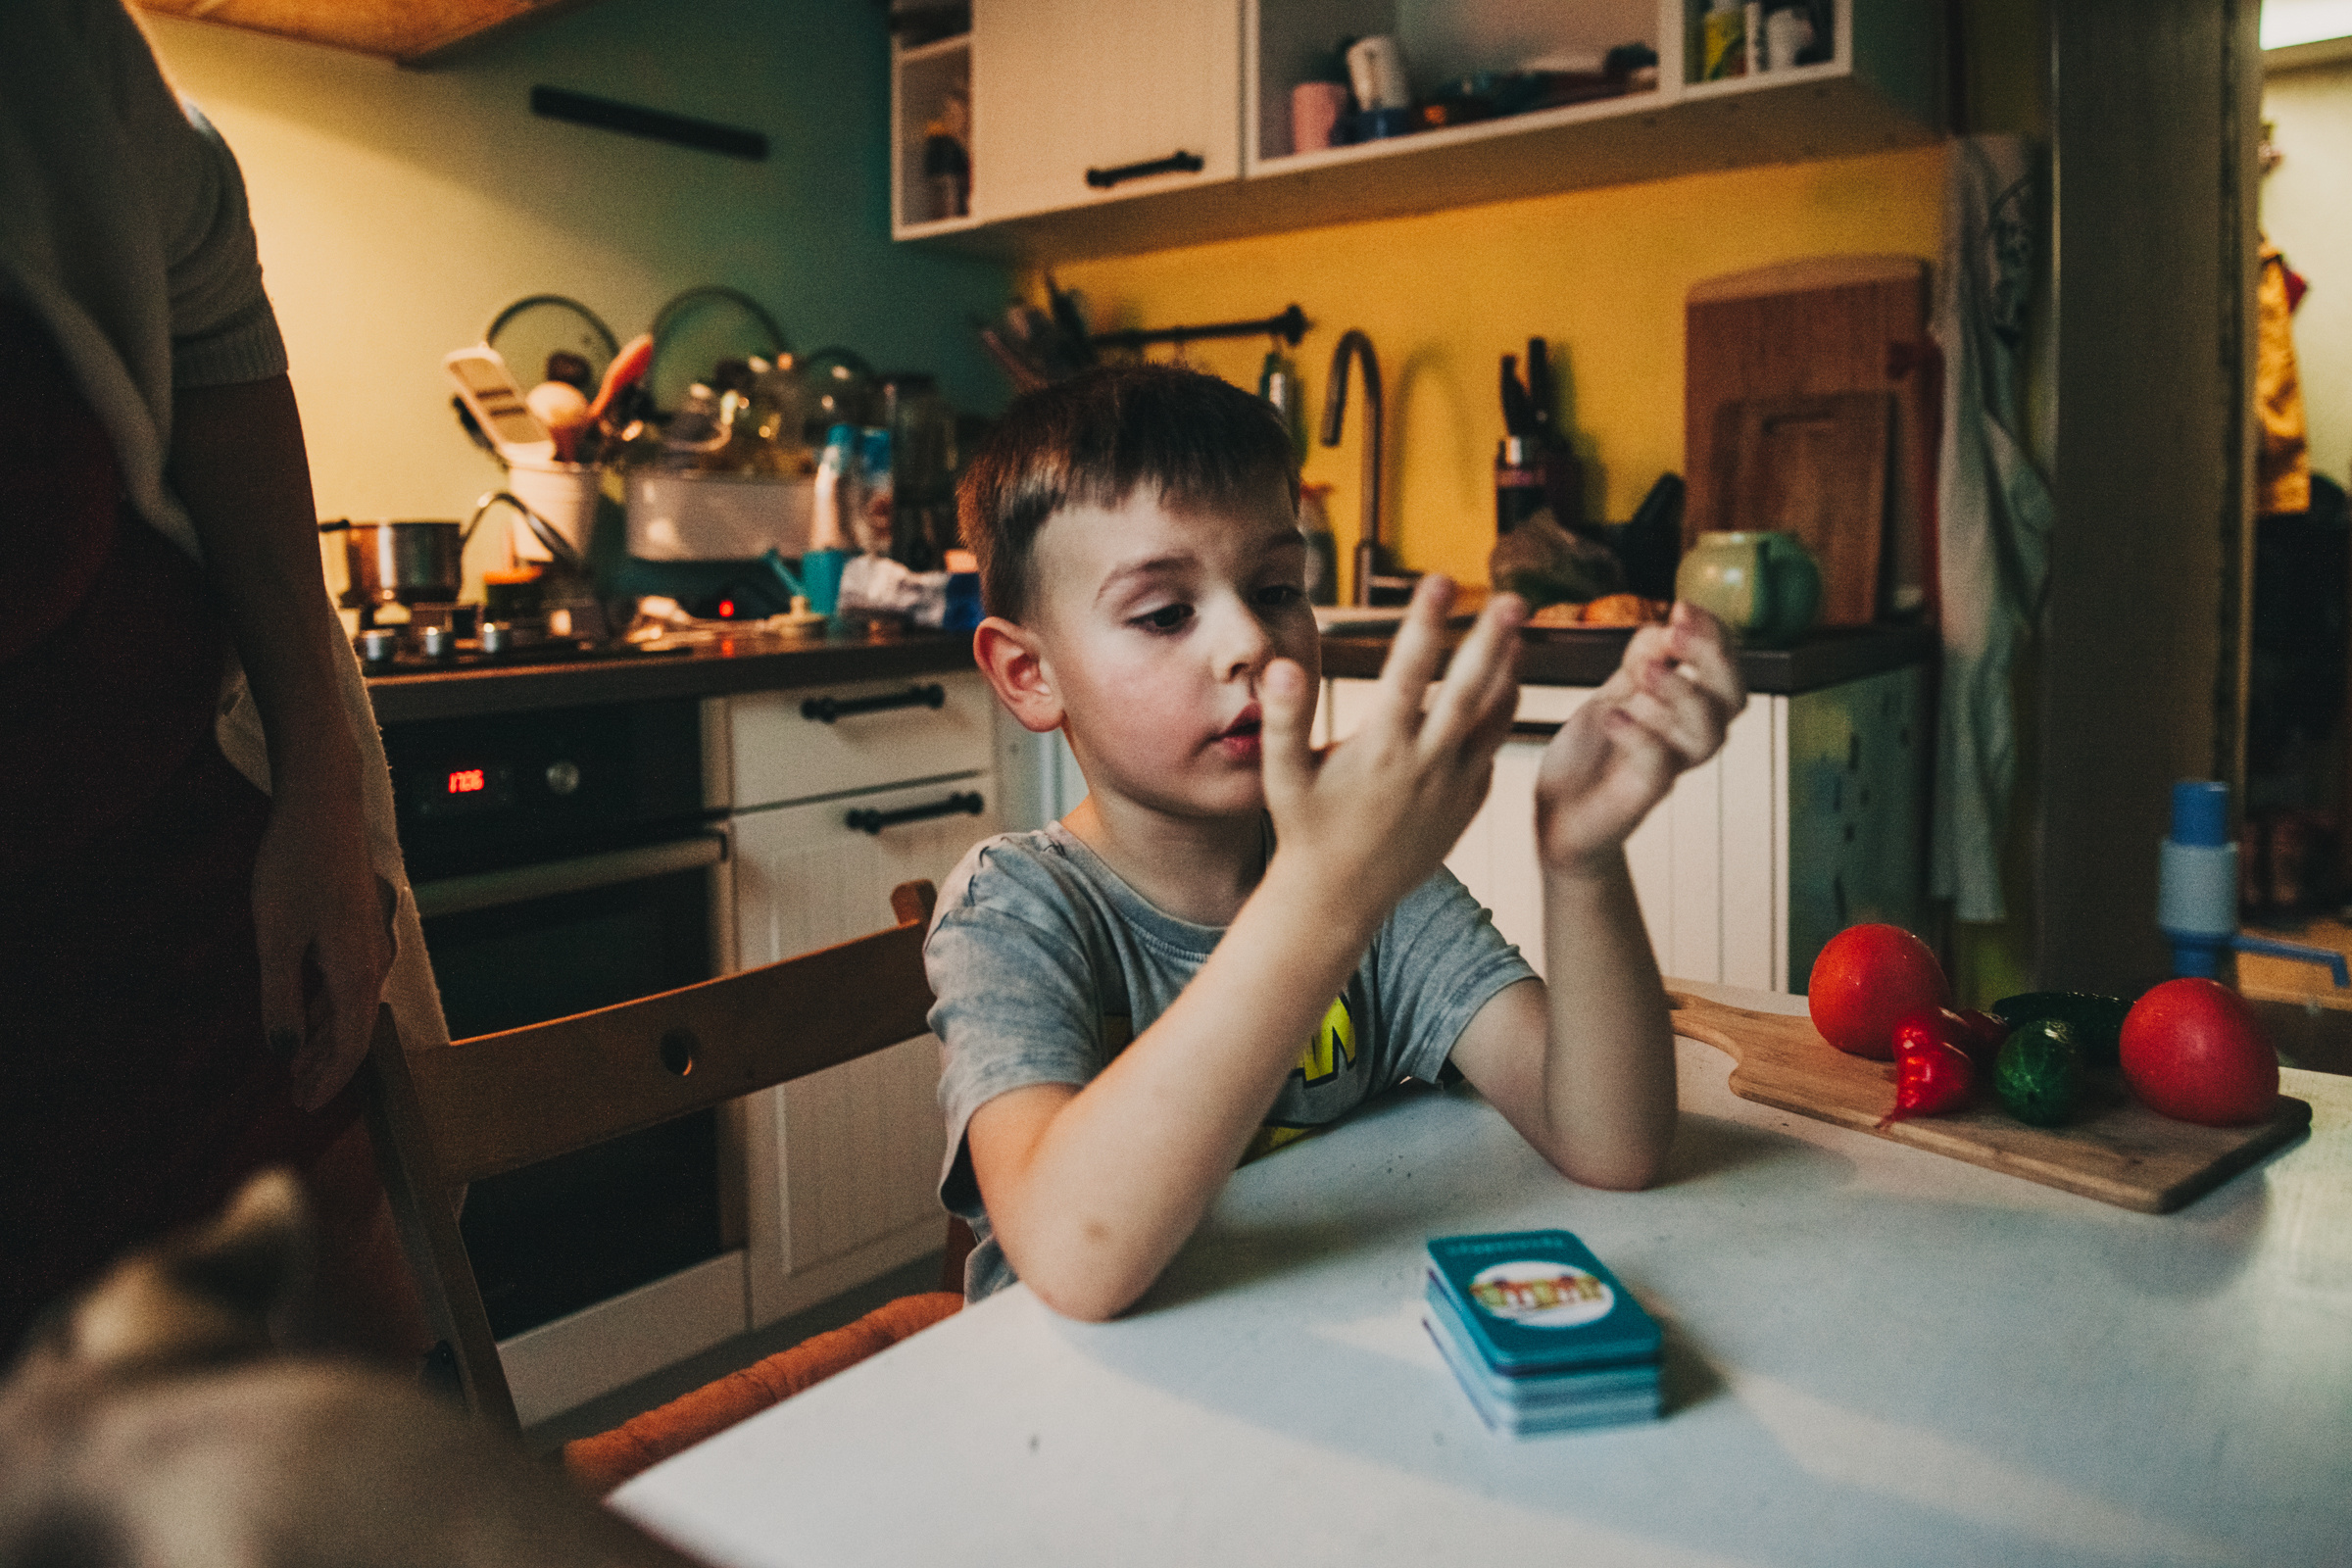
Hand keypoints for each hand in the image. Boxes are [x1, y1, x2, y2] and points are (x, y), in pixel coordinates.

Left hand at [251, 786, 395, 1110]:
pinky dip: (329, 1006)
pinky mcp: (362, 925)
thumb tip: (281, 1052)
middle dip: (327, 1066)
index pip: (349, 1044)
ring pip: (353, 1005)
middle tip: (297, 1096)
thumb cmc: (296, 867)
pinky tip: (308, 1011)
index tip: (305, 1108)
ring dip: (326, 1037)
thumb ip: (279, 998)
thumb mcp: (275, 938)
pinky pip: (351, 981)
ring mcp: (373, 941)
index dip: (328, 1079)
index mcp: (357, 970)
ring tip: (298, 1064)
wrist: (324, 805)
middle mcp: (375, 961)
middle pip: (355, 1029)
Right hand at [1260, 577, 1525, 927]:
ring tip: (1518, 637)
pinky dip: (1499, 718)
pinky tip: (1502, 691)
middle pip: (1470, 691)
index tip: (1440, 581)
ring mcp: (1454, 787)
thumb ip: (1285, 718)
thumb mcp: (1283, 776)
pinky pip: (1490, 752)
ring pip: (1494, 720)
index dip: (1426, 623)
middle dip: (1493, 641)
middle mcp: (1427, 765)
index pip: (1409, 672)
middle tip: (1513, 599)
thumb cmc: (1305, 830)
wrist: (1339, 898)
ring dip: (1508, 674)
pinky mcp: (1468, 804)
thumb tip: (1281, 665)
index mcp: (1382, 750)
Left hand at [1535, 602, 1744, 876]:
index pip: (1726, 668)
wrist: (1557, 813)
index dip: (1715, 636)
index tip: (1683, 607)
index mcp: (1687, 708)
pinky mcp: (1641, 796)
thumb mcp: (1613, 691)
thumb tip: (1669, 625)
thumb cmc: (1592, 753)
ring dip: (1679, 693)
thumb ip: (1643, 659)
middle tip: (1675, 633)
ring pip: (1708, 734)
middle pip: (1733, 699)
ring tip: (1640, 671)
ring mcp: (1668, 768)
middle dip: (1711, 658)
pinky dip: (1640, 735)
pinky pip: (1659, 767)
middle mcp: (1688, 738)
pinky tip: (1612, 716)